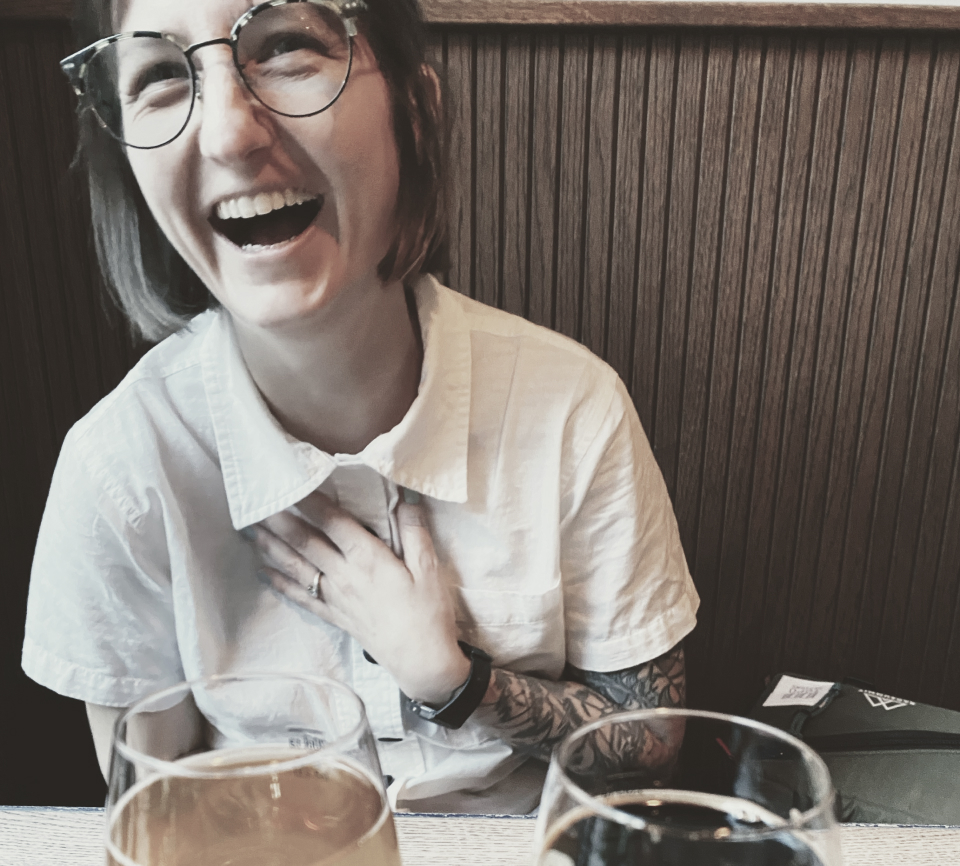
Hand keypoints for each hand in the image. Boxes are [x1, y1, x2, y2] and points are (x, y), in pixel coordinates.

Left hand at [250, 491, 469, 703]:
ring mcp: (335, 598)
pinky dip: (280, 583)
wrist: (421, 663)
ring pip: (296, 566)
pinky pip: (301, 597)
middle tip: (257, 500)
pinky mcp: (335, 616)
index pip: (333, 523)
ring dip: (272, 546)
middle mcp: (344, 576)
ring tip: (251, 529)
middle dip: (281, 520)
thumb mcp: (430, 569)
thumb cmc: (428, 614)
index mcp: (368, 559)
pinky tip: (263, 572)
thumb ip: (415, 531)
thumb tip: (407, 495)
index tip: (293, 481)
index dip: (311, 501)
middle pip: (306, 542)